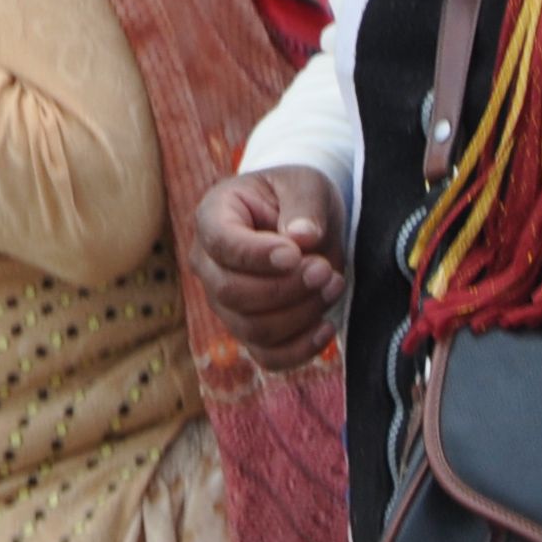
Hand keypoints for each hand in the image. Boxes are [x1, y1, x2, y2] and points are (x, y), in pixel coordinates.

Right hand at [188, 165, 345, 368]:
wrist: (303, 223)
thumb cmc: (296, 197)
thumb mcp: (306, 185)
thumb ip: (304, 206)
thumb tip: (302, 238)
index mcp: (212, 217)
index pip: (221, 244)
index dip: (257, 255)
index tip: (296, 254)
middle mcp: (208, 264)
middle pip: (232, 293)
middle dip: (286, 288)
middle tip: (326, 269)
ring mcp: (223, 302)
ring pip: (252, 328)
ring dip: (301, 314)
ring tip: (334, 284)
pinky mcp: (248, 330)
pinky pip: (267, 356)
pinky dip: (300, 350)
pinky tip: (327, 325)